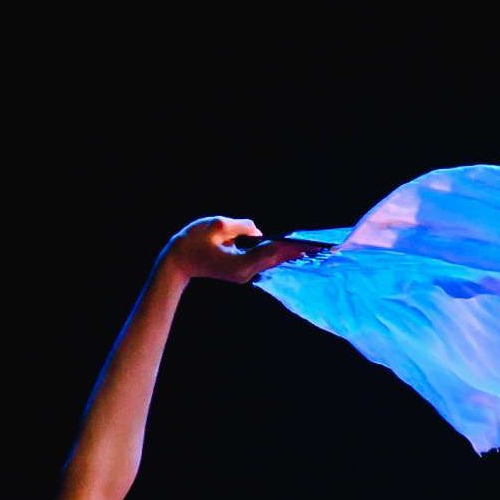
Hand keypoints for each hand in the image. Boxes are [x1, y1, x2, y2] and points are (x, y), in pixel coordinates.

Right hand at [159, 217, 316, 286]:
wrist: (176, 262)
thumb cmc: (192, 242)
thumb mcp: (217, 226)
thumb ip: (241, 226)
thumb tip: (257, 231)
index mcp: (242, 265)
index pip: (273, 253)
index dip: (294, 246)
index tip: (313, 246)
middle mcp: (246, 273)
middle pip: (277, 259)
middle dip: (298, 252)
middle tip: (323, 247)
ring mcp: (244, 273)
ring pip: (272, 260)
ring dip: (290, 253)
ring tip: (313, 247)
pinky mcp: (242, 270)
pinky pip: (264, 259)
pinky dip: (277, 252)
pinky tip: (291, 247)